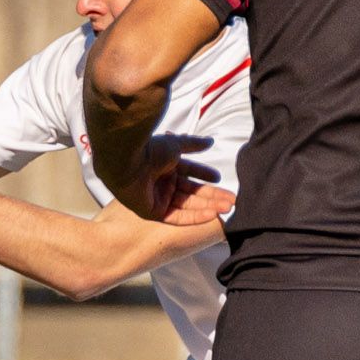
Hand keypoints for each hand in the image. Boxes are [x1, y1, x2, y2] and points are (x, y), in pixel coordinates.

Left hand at [116, 135, 234, 225]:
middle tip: (232, 200)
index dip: (204, 175)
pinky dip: (195, 217)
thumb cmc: (149, 150)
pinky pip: (177, 217)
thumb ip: (193, 144)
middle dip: (212, 196)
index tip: (218, 178)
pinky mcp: (153, 213)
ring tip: (227, 207)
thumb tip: (210, 142)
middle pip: (192, 192)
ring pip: (188, 205)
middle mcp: (162, 183)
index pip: (189, 172)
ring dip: (208, 206)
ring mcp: (157, 198)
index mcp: (166, 166)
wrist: (128, 161)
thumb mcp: (176, 145)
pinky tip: (212, 215)